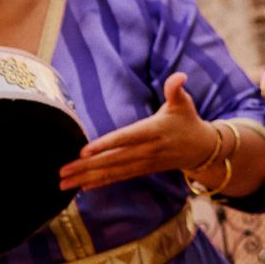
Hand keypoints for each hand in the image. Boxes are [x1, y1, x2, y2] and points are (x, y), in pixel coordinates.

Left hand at [59, 72, 217, 189]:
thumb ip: (176, 89)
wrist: (202, 149)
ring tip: (64, 183)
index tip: (84, 150)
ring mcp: (145, 163)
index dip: (106, 144)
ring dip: (87, 178)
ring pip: (113, 171)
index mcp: (154, 130)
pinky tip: (82, 187)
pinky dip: (100, 182)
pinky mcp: (143, 170)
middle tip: (62, 172)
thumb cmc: (187, 120)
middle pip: (113, 159)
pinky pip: (119, 177)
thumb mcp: (183, 103)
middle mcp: (148, 150)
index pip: (127, 138)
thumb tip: (179, 76)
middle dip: (87, 166)